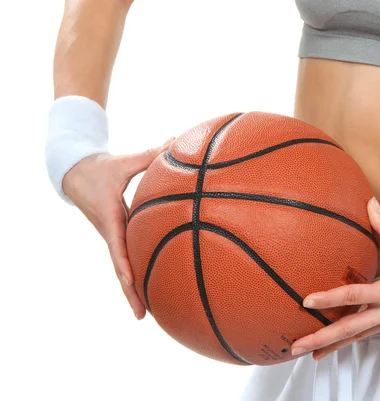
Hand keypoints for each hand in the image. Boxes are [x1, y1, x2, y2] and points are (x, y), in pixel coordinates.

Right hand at [63, 138, 173, 318]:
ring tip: (150, 310)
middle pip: (120, 267)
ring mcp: (113, 236)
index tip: (133, 287)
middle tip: (143, 315)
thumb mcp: (123, 162)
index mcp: (111, 218)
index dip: (125, 269)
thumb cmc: (100, 168)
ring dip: (134, 287)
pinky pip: (127, 257)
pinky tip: (153, 283)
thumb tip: (177, 141)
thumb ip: (151, 155)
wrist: (75, 172)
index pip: (117, 248)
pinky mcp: (117, 235)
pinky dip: (136, 272)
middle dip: (131, 291)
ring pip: (123, 266)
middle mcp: (110, 232)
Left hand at [291, 197, 379, 359]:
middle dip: (321, 339)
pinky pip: (369, 334)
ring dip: (332, 345)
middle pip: (350, 329)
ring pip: (357, 336)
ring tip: (309, 352)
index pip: (354, 296)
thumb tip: (369, 203)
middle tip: (295, 348)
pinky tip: (336, 342)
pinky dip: (350, 339)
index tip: (306, 301)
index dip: (330, 299)